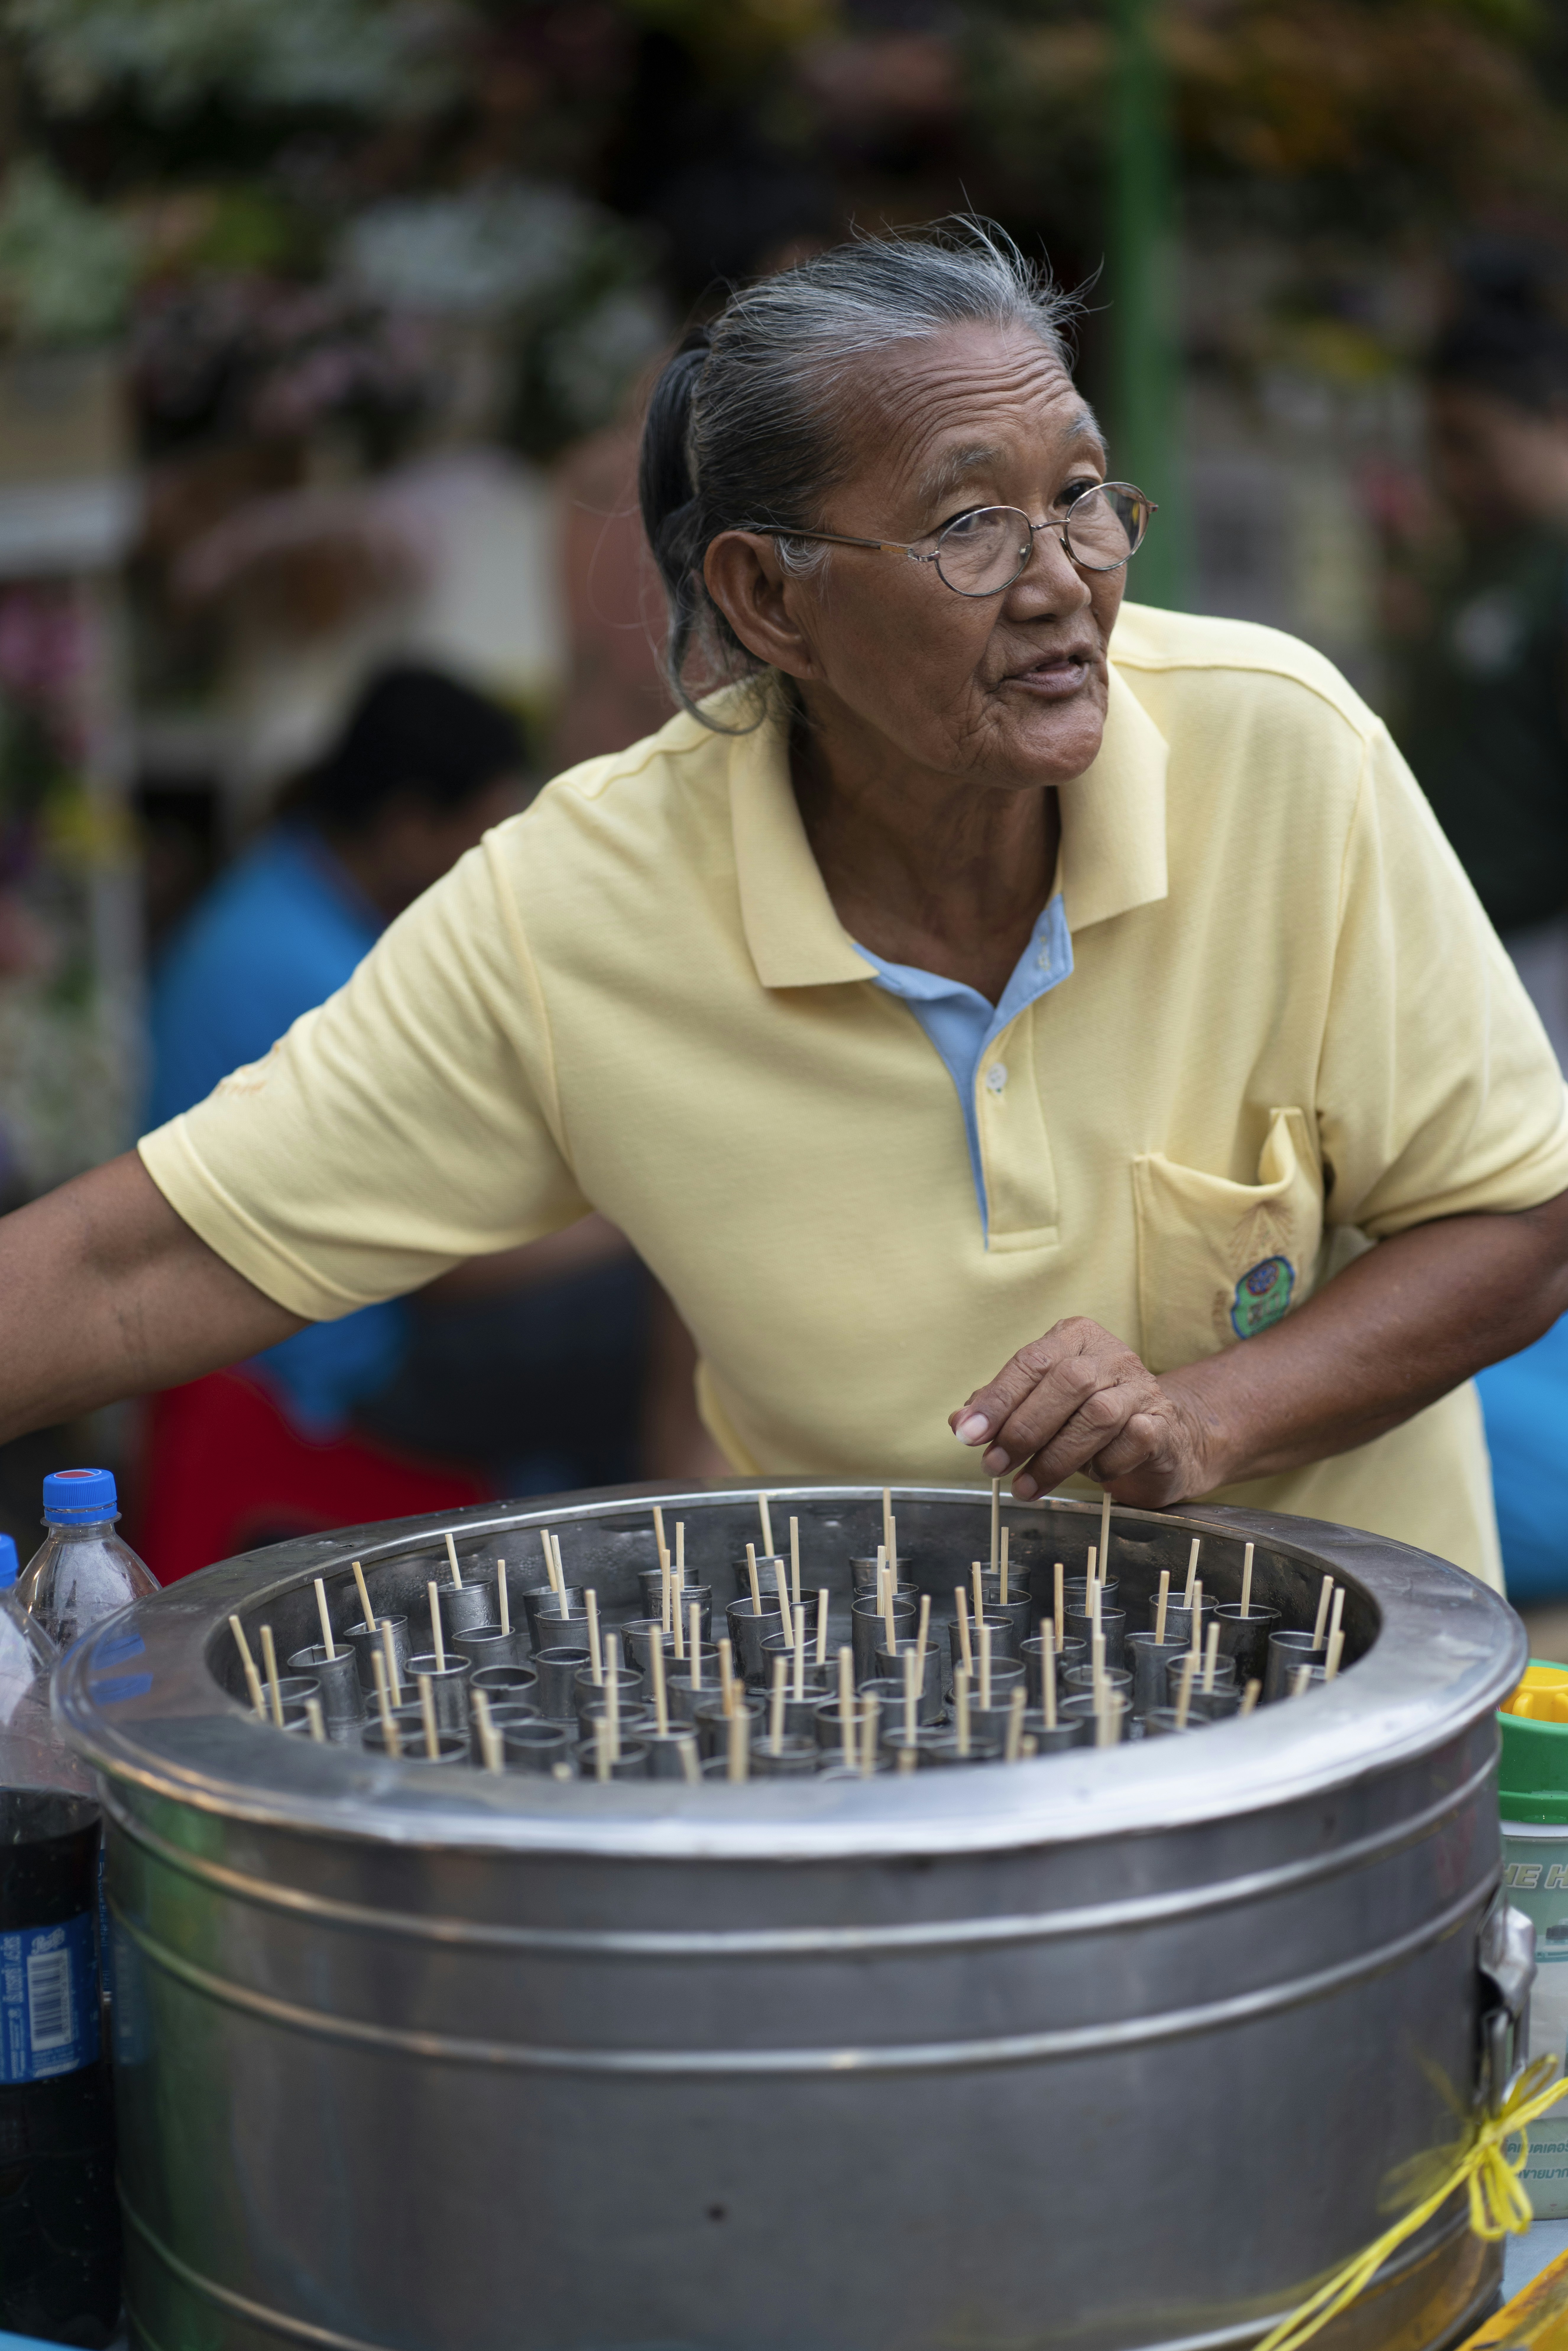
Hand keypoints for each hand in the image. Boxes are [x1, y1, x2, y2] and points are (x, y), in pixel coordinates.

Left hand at [949, 1318, 1220, 1504]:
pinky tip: (1089, 1477)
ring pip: (1097, 1415)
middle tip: (994, 1467)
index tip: (968, 1435)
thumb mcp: (1039, 1403)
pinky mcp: (1162, 1422)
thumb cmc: (1084, 1416)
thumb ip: (1001, 1407)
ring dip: (1054, 1458)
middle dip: (1024, 1430)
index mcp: (1074, 1338)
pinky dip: (1104, 1464)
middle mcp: (1110, 1355)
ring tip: (1025, 1487)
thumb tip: (960, 1423)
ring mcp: (1141, 1387)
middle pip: (1066, 1384)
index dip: (997, 1400)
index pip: (1030, 1362)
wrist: (1159, 1435)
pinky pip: (1131, 1442)